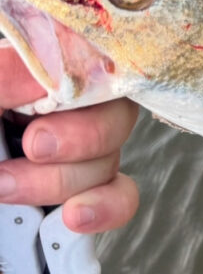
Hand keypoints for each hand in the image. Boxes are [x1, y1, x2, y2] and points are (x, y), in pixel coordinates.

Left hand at [0, 40, 139, 232]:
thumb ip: (5, 77)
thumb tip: (50, 69)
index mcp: (35, 73)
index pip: (91, 56)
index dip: (89, 76)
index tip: (49, 100)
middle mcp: (61, 108)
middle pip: (115, 111)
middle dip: (81, 135)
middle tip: (34, 147)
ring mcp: (73, 153)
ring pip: (111, 158)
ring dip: (65, 180)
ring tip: (7, 188)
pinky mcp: (77, 195)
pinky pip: (119, 196)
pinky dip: (104, 209)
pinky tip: (75, 217)